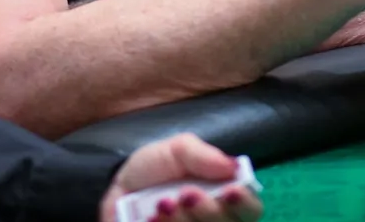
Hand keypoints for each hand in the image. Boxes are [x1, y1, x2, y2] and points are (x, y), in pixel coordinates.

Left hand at [101, 134, 262, 221]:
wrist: (115, 192)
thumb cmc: (153, 171)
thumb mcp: (175, 150)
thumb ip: (202, 155)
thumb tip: (235, 166)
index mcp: (222, 199)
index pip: (249, 209)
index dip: (244, 203)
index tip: (230, 190)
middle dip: (209, 211)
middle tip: (185, 194)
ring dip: (182, 221)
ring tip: (161, 204)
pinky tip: (151, 220)